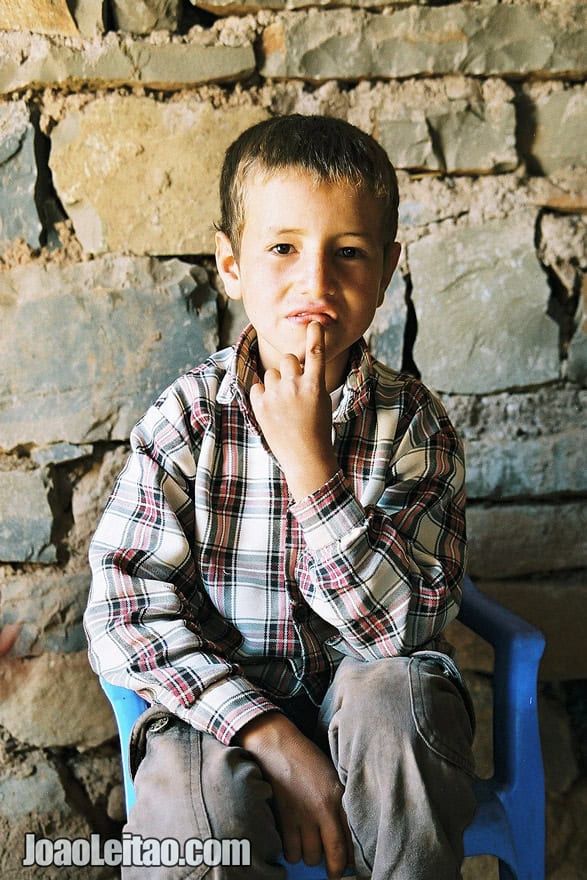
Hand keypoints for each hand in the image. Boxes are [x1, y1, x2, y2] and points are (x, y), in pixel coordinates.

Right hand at [235, 713, 352, 878]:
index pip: (347, 842)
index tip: (348, 870)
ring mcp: (300, 816)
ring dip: (309, 856)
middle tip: (329, 865)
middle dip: (330, 865)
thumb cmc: (306, 757)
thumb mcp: (332, 776)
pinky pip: (289, 851)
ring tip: (310, 846)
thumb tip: (346, 833)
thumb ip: (339, 803)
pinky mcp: (282, 818)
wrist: (277, 745)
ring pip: (308, 856)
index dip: (348, 862)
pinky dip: (292, 852)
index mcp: (336, 797)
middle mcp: (320, 810)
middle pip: (329, 855)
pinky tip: (294, 842)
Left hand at [250, 322, 338, 500]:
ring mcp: (276, 396)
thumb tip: (298, 366)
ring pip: (271, 373)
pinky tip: (272, 409)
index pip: (315, 353)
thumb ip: (310, 382)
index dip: (315, 335)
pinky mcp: (261, 405)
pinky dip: (262, 394)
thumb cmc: (317, 430)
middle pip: (287, 359)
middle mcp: (295, 387)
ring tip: (283, 403)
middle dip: (289, 367)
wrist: (306, 458)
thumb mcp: (321, 402)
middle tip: (293, 385)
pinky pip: (257, 386)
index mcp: (315, 386)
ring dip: (276, 382)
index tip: (315, 323)